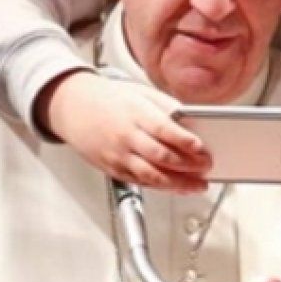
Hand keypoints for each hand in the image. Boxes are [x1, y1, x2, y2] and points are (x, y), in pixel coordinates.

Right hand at [36, 70, 210, 191]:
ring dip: (179, 184)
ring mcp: (118, 156)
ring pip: (152, 176)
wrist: (73, 108)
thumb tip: (193, 123)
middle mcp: (126, 136)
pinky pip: (141, 183)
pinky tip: (179, 187)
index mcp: (134, 113)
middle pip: (160, 156)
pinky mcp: (113, 170)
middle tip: (207, 167)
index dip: (185, 141)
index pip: (164, 129)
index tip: (202, 148)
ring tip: (198, 185)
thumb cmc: (110, 99)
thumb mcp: (141, 93)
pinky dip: (163, 187)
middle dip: (188, 165)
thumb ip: (168, 108)